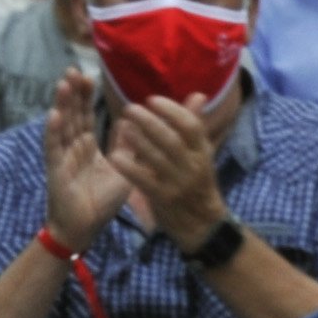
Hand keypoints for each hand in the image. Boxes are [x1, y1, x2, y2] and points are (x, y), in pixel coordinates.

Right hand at [39, 72, 126, 249]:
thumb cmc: (101, 201)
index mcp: (87, 146)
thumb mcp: (123, 169)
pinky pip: (53, 149)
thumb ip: (127, 146)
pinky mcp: (56, 170)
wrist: (85, 228)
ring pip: (61, 126)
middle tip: (74, 70)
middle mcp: (72, 148)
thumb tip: (130, 121)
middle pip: (72, 115)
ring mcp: (62, 157)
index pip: (86, 116)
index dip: (86, 97)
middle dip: (73, 93)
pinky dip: (53, 132)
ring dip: (62, 105)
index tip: (89, 76)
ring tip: (64, 84)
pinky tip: (53, 115)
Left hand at [106, 93, 228, 241]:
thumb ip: (194, 126)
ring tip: (122, 126)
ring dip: (138, 140)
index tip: (151, 100)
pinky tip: (115, 156)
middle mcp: (193, 166)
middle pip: (172, 139)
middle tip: (130, 109)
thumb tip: (198, 95)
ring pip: (157, 158)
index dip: (172, 111)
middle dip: (150, 122)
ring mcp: (179, 183)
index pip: (191, 126)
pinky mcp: (163, 198)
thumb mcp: (199, 153)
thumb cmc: (194, 180)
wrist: (200, 222)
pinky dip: (129, 167)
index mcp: (202, 152)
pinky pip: (144, 180)